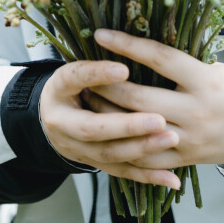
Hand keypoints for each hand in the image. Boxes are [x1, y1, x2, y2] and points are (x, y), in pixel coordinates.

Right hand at [38, 58, 182, 188]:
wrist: (51, 118)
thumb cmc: (73, 83)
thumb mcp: (75, 65)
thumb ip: (96, 62)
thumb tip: (127, 44)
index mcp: (58, 89)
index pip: (75, 79)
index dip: (98, 75)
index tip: (124, 68)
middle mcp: (62, 122)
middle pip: (93, 127)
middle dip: (127, 125)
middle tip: (159, 118)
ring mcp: (77, 148)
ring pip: (110, 154)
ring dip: (142, 148)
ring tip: (172, 138)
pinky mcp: (95, 164)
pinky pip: (123, 172)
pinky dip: (149, 177)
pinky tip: (172, 178)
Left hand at [84, 29, 223, 174]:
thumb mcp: (217, 68)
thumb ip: (183, 66)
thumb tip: (142, 50)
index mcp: (206, 81)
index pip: (158, 58)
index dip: (127, 45)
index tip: (100, 34)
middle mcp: (196, 111)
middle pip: (139, 97)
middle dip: (106, 84)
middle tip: (83, 71)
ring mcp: (190, 139)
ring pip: (138, 129)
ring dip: (108, 116)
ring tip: (87, 101)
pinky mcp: (187, 159)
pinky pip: (148, 158)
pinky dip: (125, 147)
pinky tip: (105, 135)